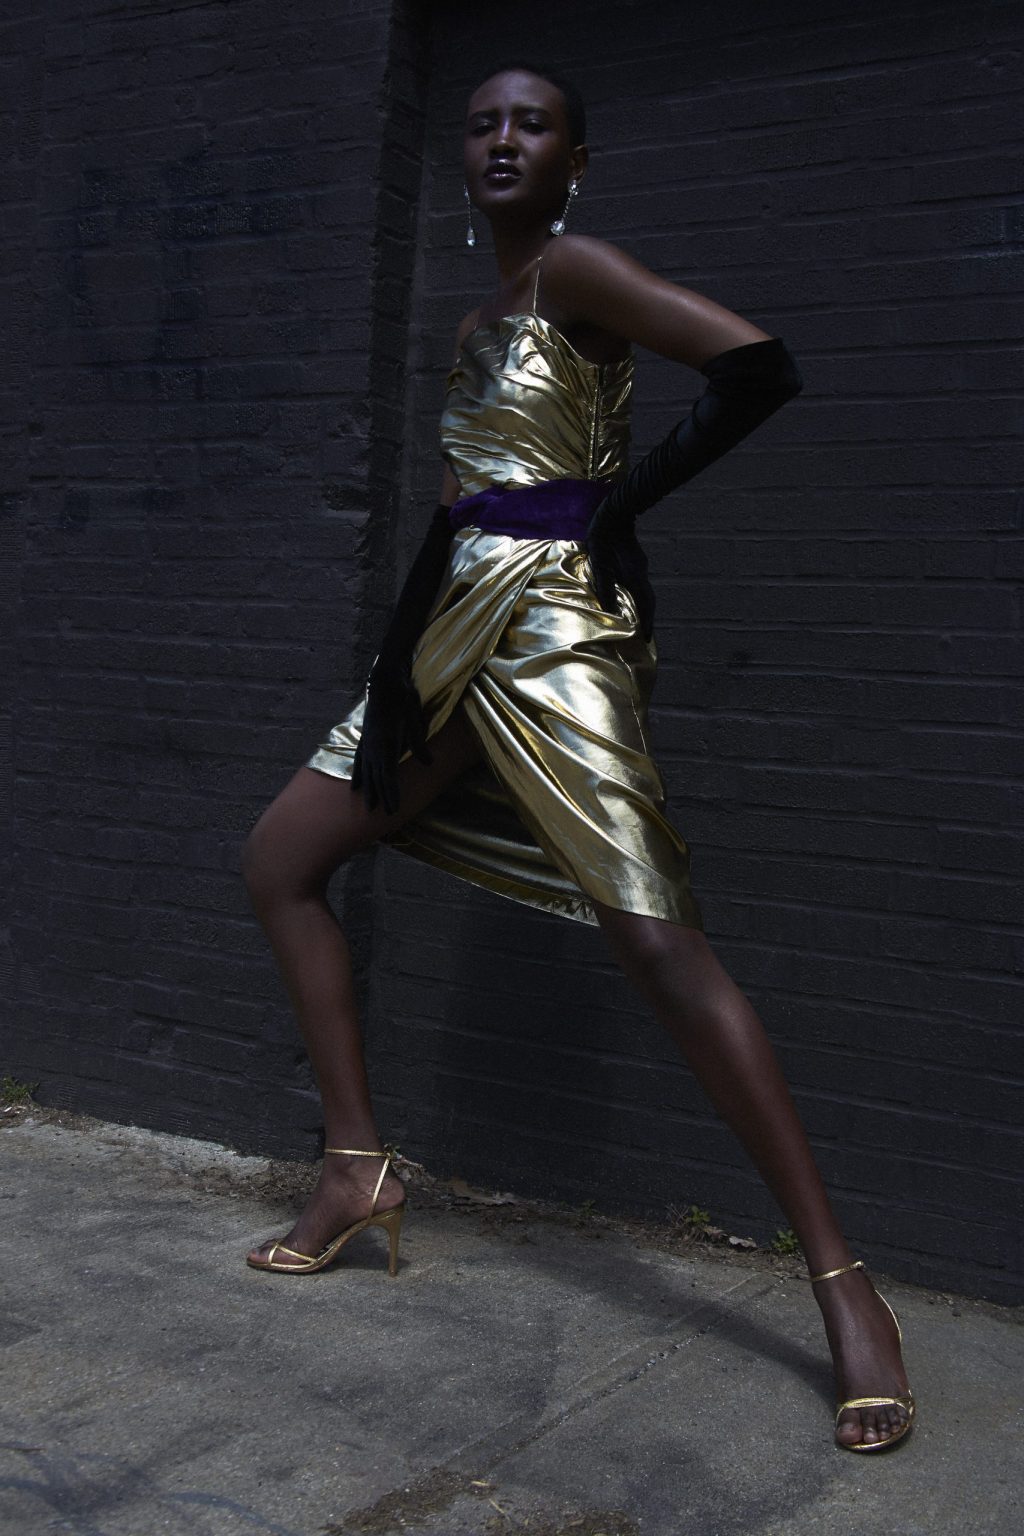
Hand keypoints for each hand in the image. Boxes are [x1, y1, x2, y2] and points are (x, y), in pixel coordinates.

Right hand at [350, 654, 431, 815]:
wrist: (385, 680)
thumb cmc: (403, 698)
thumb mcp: (415, 718)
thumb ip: (419, 742)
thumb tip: (429, 763)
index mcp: (385, 742)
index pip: (388, 774)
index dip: (391, 793)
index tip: (393, 809)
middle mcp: (373, 745)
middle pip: (376, 777)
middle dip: (380, 797)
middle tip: (381, 817)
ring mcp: (366, 742)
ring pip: (366, 772)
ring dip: (368, 790)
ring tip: (367, 807)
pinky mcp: (365, 738)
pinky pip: (359, 761)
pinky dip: (358, 775)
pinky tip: (355, 786)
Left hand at [585, 498, 655, 641]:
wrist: (614, 512)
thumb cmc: (602, 536)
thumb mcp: (599, 563)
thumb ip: (604, 586)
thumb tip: (609, 610)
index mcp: (634, 575)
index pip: (644, 604)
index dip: (646, 622)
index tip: (646, 638)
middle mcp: (640, 572)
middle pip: (648, 600)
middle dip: (647, 618)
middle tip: (643, 634)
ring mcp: (640, 566)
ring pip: (644, 592)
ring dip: (643, 608)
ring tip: (638, 621)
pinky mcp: (635, 562)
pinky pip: (639, 584)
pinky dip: (637, 597)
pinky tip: (629, 600)